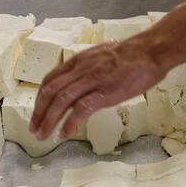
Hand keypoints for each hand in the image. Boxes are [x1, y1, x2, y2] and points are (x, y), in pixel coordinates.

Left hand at [30, 39, 166, 140]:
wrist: (151, 51)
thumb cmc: (133, 54)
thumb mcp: (102, 55)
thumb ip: (89, 67)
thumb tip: (83, 80)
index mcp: (79, 60)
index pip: (50, 79)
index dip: (40, 98)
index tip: (37, 112)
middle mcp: (81, 69)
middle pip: (50, 92)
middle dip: (38, 113)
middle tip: (34, 129)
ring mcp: (93, 80)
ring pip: (61, 101)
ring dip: (48, 121)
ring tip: (43, 136)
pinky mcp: (105, 92)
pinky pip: (81, 109)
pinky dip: (69, 123)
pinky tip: (64, 134)